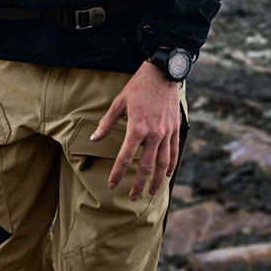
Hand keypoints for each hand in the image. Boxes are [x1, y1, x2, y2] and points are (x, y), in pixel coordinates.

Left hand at [91, 62, 180, 201]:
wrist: (163, 74)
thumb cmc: (138, 87)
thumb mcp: (119, 102)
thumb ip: (107, 123)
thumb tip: (94, 138)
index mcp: (137, 128)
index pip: (125, 157)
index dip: (117, 173)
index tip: (112, 184)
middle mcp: (153, 134)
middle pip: (145, 166)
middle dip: (138, 184)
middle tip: (132, 196)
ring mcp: (166, 133)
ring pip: (162, 163)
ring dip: (155, 180)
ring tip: (150, 192)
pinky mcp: (175, 129)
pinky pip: (173, 152)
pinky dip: (170, 166)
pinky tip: (165, 175)